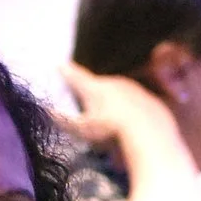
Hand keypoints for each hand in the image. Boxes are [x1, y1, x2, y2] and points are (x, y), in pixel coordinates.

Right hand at [60, 62, 188, 158]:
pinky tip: (134, 125)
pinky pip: (139, 104)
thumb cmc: (109, 132)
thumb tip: (48, 111)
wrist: (149, 134)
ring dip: (116, 102)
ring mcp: (135, 89)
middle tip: (91, 106)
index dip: (67, 72)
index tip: (61, 66)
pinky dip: (135, 111)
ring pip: (121, 92)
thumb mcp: (81, 130)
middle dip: (94, 92)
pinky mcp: (152, 100)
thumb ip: (63, 120)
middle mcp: (114, 82)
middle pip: (100, 85)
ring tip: (114, 120)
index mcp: (94, 88)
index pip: (76, 76)